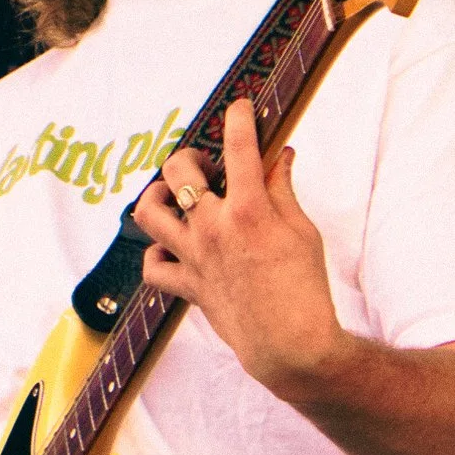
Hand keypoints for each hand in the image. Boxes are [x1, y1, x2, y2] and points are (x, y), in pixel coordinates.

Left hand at [131, 96, 344, 402]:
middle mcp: (213, 228)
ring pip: (150, 213)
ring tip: (172, 194)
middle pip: (178, 171)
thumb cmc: (305, 288)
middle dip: (190, 157)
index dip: (238, 118)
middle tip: (207, 164)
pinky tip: (172, 246)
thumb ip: (282, 189)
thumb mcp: (303, 231)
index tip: (241, 108)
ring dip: (157, 195)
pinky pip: (153, 267)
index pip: (238, 147)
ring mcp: (195, 257)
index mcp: (248, 210)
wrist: (290, 346)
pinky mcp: (188, 286)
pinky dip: (157, 254)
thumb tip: (280, 156)